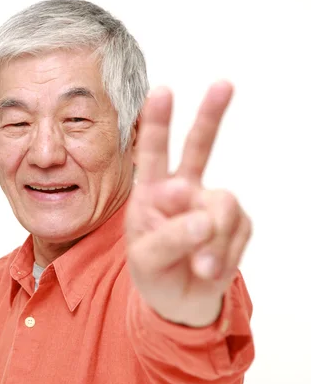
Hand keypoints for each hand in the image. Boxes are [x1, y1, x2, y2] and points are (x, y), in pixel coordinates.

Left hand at [125, 81, 251, 327]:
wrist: (179, 299)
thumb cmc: (154, 271)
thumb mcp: (147, 258)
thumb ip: (170, 237)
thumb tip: (204, 218)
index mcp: (151, 191)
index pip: (152, 153)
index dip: (156, 123)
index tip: (162, 91)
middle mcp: (183, 189)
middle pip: (199, 147)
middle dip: (210, 116)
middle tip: (223, 84)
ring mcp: (210, 204)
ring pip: (222, 206)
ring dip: (211, 241)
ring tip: (198, 266)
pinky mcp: (235, 222)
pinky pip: (237, 231)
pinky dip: (223, 254)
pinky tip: (208, 268)